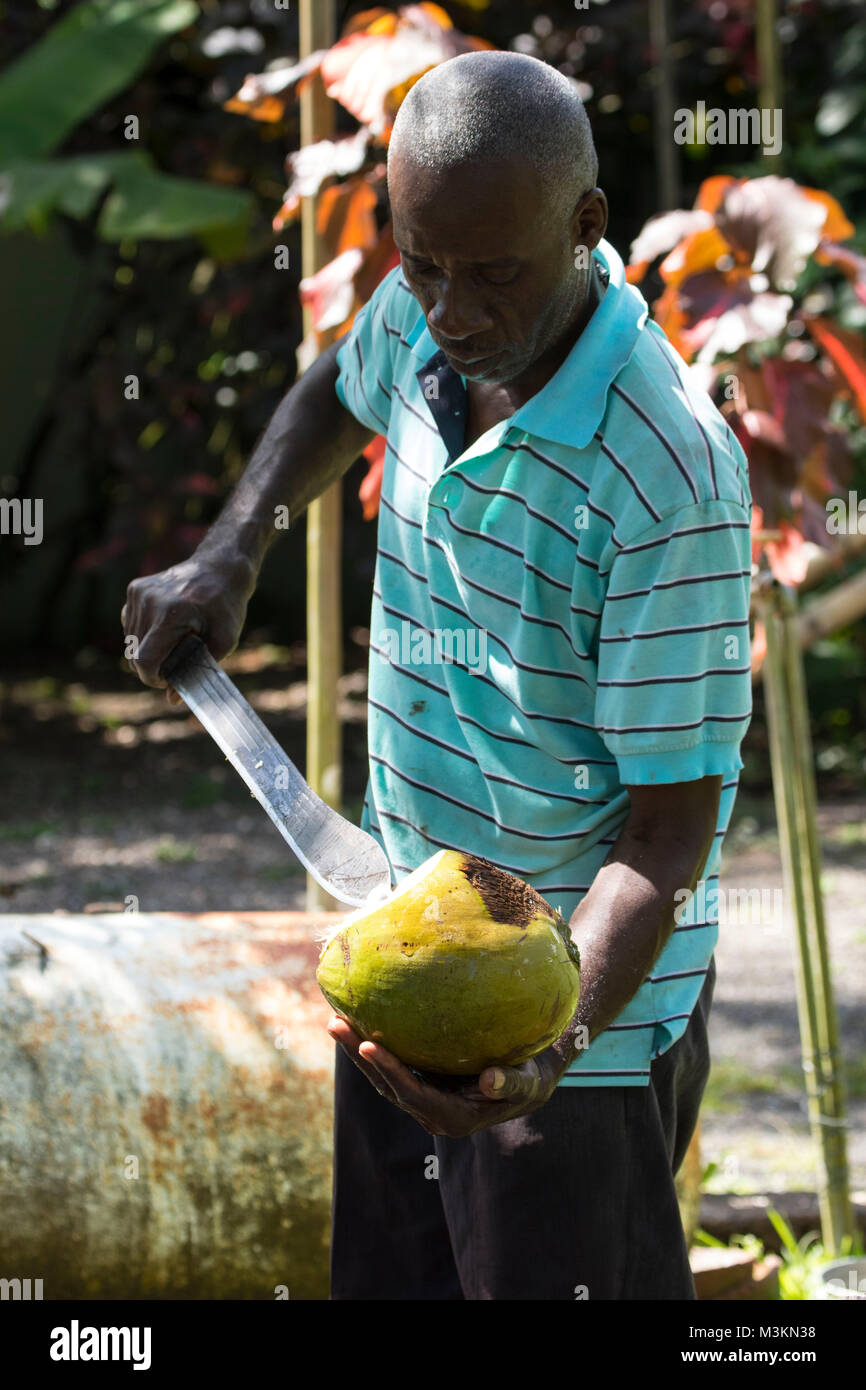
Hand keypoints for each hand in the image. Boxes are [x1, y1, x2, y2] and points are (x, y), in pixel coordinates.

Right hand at [121, 553, 254, 701]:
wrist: (221, 568)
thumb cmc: (226, 606)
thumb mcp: (224, 641)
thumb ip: (198, 670)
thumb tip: (171, 699)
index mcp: (170, 614)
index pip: (144, 661)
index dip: (154, 679)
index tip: (169, 680)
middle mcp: (148, 601)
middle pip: (134, 655)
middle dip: (152, 667)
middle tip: (177, 662)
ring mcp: (138, 593)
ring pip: (130, 642)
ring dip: (148, 650)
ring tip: (175, 641)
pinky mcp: (134, 589)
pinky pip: (130, 625)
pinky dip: (143, 634)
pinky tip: (165, 627)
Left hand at [327, 1015, 571, 1136]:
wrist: (527, 1082)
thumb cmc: (529, 1080)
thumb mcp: (528, 1084)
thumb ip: (510, 1084)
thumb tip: (490, 1079)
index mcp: (452, 1118)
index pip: (412, 1093)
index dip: (389, 1070)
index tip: (369, 1045)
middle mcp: (430, 1112)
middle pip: (387, 1085)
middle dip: (359, 1056)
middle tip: (335, 1024)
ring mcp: (423, 1098)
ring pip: (383, 1076)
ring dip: (358, 1049)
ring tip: (336, 1019)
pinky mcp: (421, 1081)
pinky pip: (393, 1064)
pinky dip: (373, 1044)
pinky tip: (358, 1018)